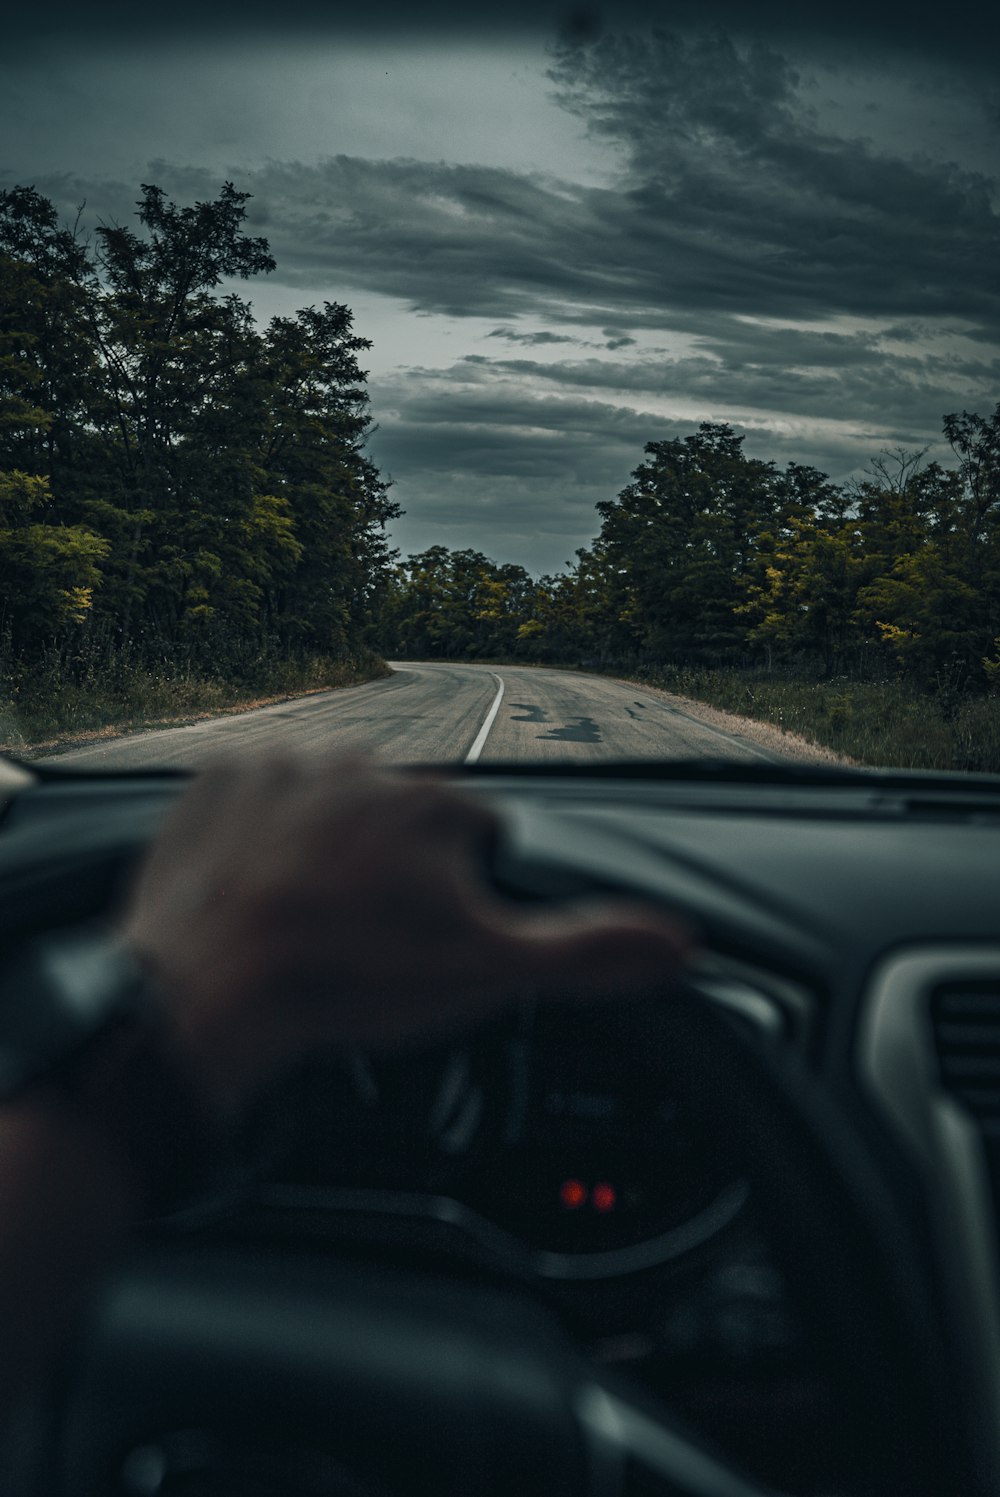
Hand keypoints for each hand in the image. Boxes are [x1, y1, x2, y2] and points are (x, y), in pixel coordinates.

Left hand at [121, 754, 688, 1109]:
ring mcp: (283, 769)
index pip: (476, 836)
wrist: (206, 991)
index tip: (424, 936)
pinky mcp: (218, 782)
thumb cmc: (344, 982)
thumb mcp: (483, 974)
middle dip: (393, 868)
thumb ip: (586, 951)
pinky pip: (259, 796)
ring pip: (330, 802)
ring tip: (307, 915)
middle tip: (362, 937)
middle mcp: (362, 767)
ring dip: (327, 845)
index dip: (458, 896)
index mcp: (433, 805)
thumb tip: (676, 941)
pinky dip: (263, 833)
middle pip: (400, 816)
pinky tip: (260, 884)